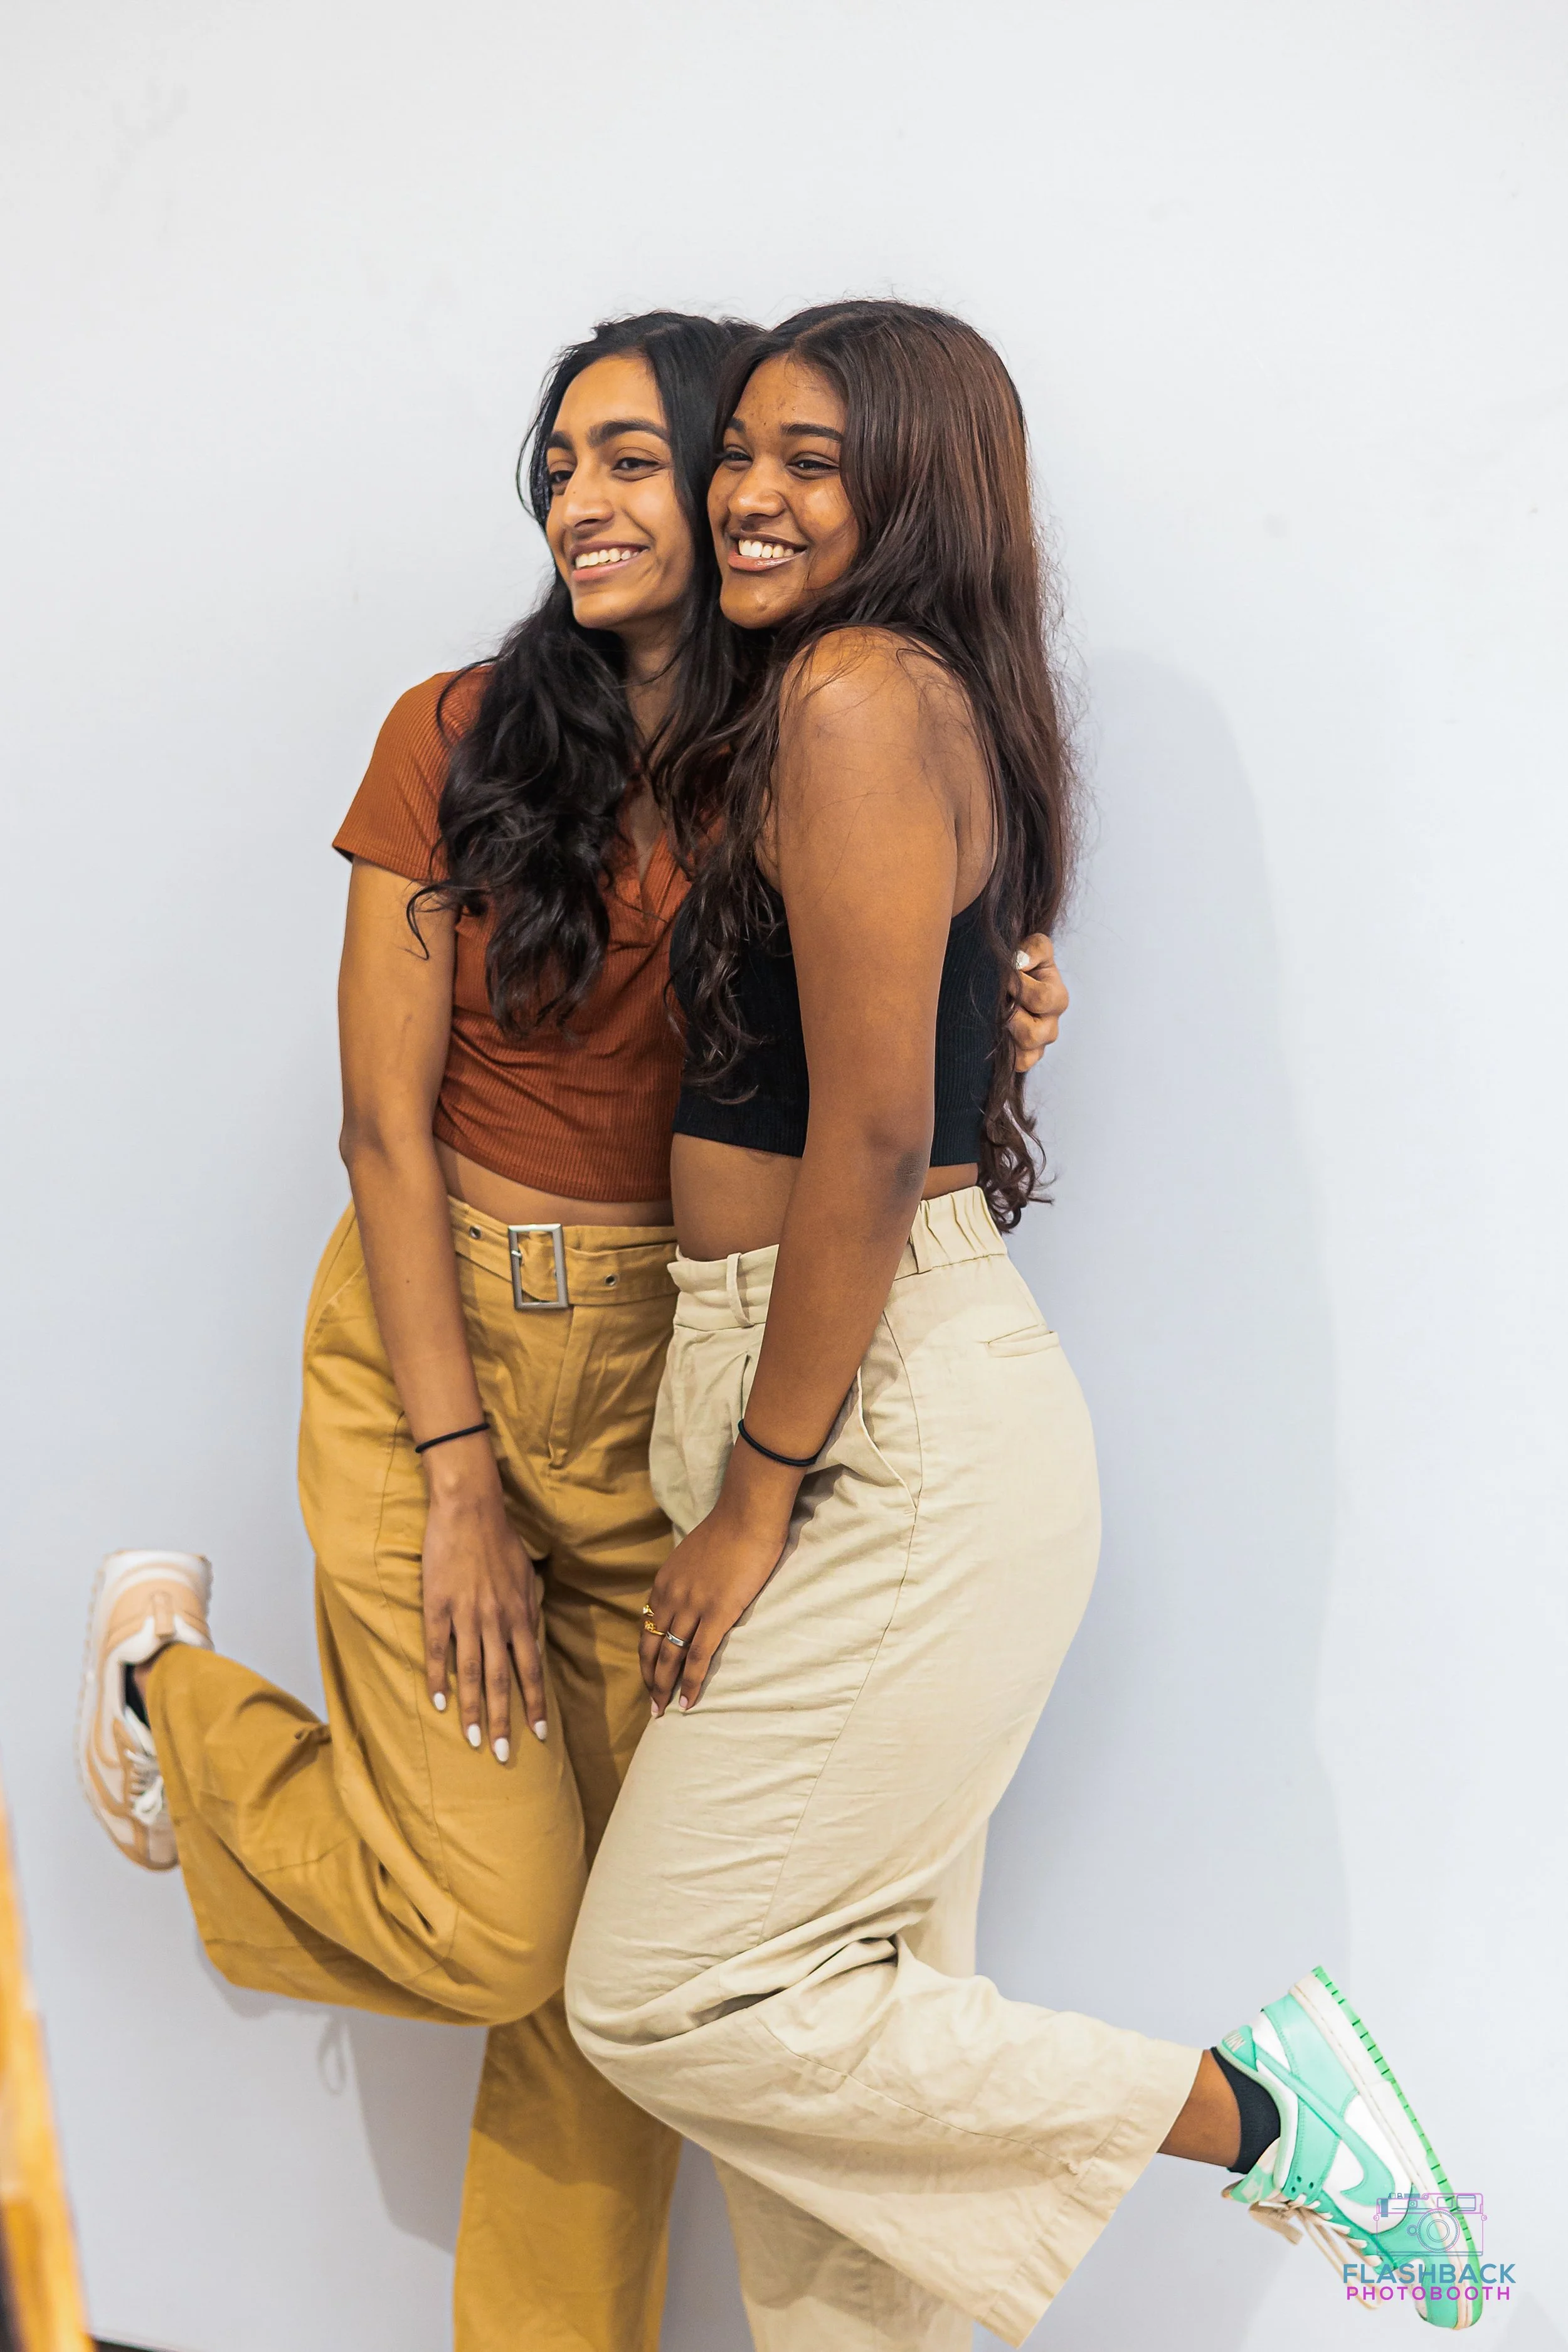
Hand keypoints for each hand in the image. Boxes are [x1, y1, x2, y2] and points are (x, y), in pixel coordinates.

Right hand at [420, 1449, 545, 1758]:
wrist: (469, 1510)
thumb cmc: (500, 1541)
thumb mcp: (527, 1577)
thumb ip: (528, 1611)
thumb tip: (531, 1641)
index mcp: (519, 1615)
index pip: (530, 1669)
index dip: (535, 1704)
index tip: (540, 1736)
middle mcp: (496, 1620)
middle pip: (503, 1680)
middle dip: (505, 1721)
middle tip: (503, 1756)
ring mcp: (466, 1615)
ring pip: (472, 1672)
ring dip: (473, 1710)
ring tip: (472, 1741)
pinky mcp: (438, 1605)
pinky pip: (438, 1649)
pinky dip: (438, 1678)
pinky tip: (439, 1703)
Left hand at [640, 1453, 796, 1712]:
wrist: (747, 1515)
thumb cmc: (729, 1531)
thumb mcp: (694, 1556)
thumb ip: (687, 1578)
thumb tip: (693, 1593)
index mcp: (664, 1583)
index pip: (647, 1628)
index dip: (647, 1656)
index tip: (649, 1675)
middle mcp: (670, 1597)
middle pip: (651, 1648)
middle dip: (650, 1679)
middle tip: (652, 1705)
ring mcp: (691, 1607)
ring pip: (669, 1657)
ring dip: (664, 1687)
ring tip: (664, 1711)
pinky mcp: (716, 1614)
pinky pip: (697, 1657)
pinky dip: (689, 1683)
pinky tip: (687, 1702)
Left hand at [1006, 933, 1068, 1071]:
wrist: (1009, 984)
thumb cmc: (1024, 965)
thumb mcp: (1033, 948)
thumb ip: (1034, 949)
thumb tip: (1021, 961)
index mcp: (1057, 997)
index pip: (1042, 998)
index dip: (1018, 985)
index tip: (1005, 974)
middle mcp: (1051, 1025)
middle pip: (1033, 1034)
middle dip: (1010, 1016)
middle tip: (1001, 1001)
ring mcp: (1040, 1045)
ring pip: (1025, 1054)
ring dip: (1006, 1035)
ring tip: (998, 1017)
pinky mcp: (1027, 1058)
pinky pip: (1019, 1065)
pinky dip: (1007, 1054)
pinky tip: (998, 1034)